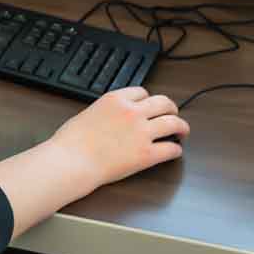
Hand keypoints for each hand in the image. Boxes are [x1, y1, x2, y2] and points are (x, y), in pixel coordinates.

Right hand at [53, 86, 187, 191]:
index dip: (148, 99)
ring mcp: (142, 133)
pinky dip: (175, 150)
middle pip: (163, 103)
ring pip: (174, 123)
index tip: (150, 105)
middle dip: (171, 108)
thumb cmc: (71, 142)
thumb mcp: (87, 113)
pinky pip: (171, 149)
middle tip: (173, 114)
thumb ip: (105, 112)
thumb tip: (110, 118)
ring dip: (181, 127)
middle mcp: (133, 112)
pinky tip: (174, 152)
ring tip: (182, 131)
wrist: (71, 161)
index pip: (142, 92)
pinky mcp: (146, 154)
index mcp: (116, 100)